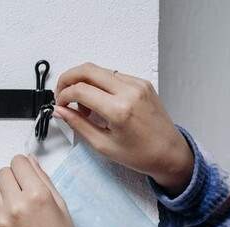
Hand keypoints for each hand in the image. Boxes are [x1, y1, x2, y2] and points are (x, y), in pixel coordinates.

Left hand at [0, 155, 81, 226]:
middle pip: (3, 173)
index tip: (26, 176)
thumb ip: (43, 179)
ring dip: (3, 194)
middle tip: (23, 195)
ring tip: (16, 209)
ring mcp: (0, 219)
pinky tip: (3, 215)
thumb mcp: (60, 205)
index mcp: (38, 195)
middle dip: (13, 179)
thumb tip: (29, 160)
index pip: (18, 162)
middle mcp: (17, 205)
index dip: (23, 167)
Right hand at [53, 62, 192, 195]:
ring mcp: (137, 84)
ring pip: (99, 70)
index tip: (59, 105)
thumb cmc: (140, 154)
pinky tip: (98, 102)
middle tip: (61, 94)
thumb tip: (60, 110)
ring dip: (83, 82)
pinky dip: (99, 85)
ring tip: (83, 105)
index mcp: (119, 109)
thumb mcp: (102, 144)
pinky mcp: (142, 83)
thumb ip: (78, 124)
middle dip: (68, 79)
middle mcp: (129, 91)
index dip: (63, 96)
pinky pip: (113, 75)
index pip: (80, 90)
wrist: (170, 153)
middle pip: (87, 69)